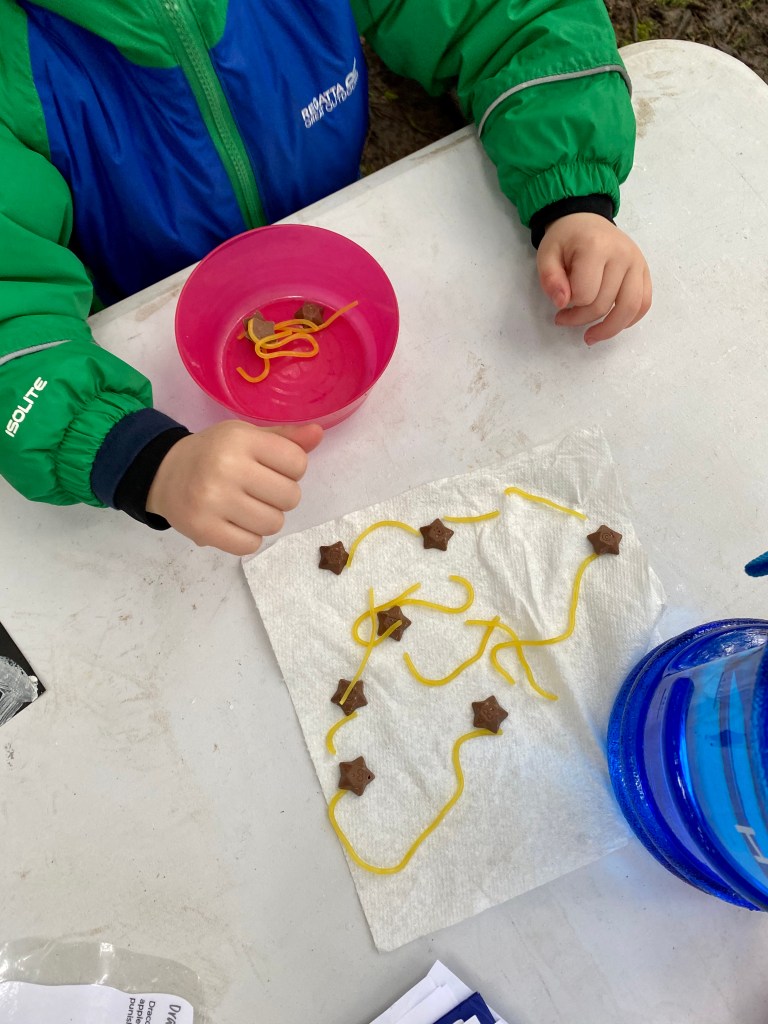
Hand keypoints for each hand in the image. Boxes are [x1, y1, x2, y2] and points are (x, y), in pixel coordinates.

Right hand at [146, 420, 322, 554]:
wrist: (165, 474)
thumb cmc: (214, 453)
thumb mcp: (247, 436)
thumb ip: (284, 439)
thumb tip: (318, 434)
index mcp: (240, 439)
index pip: (297, 462)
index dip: (291, 469)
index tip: (271, 468)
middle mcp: (227, 467)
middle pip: (290, 497)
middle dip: (280, 496)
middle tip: (257, 490)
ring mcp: (213, 500)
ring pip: (273, 524)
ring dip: (266, 518)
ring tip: (246, 506)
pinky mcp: (203, 529)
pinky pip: (251, 544)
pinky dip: (249, 537)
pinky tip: (235, 522)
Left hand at [537, 213, 651, 343]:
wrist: (586, 220)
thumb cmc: (565, 240)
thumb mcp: (546, 254)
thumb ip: (550, 278)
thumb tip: (562, 303)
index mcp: (596, 248)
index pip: (585, 295)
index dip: (568, 307)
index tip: (559, 304)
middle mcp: (622, 255)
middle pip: (605, 305)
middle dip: (581, 319)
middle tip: (565, 319)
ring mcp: (637, 263)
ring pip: (630, 308)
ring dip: (609, 329)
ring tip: (591, 337)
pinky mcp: (644, 271)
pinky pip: (644, 303)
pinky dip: (630, 320)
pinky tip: (613, 325)